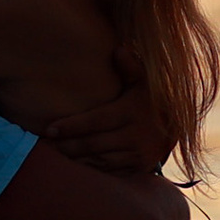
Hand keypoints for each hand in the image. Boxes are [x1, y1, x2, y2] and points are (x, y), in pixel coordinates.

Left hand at [42, 62, 177, 176]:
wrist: (176, 128)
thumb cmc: (150, 100)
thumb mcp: (145, 81)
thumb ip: (130, 66)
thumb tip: (118, 49)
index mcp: (131, 112)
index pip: (95, 120)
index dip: (71, 126)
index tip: (48, 129)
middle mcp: (134, 136)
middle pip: (92, 144)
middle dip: (66, 145)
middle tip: (43, 144)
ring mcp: (136, 155)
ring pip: (97, 160)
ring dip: (73, 159)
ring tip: (52, 154)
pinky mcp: (137, 168)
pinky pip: (107, 171)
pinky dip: (88, 169)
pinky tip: (72, 164)